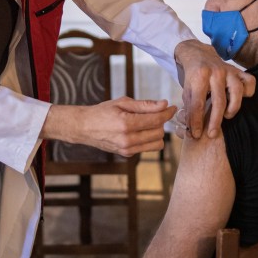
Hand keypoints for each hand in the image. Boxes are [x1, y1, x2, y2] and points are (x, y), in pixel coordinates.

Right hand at [42, 97, 176, 156]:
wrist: (84, 127)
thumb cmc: (102, 112)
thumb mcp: (122, 102)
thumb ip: (145, 105)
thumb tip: (164, 104)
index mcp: (126, 123)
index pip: (156, 119)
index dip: (167, 112)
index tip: (172, 107)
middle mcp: (128, 139)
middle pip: (159, 131)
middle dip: (161, 121)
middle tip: (156, 112)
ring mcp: (127, 149)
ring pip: (157, 143)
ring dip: (157, 131)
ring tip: (148, 122)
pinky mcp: (127, 154)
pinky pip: (148, 148)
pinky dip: (149, 139)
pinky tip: (141, 130)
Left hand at [174, 40, 256, 138]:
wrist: (198, 55)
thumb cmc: (193, 77)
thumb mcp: (186, 91)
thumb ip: (190, 109)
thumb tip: (192, 131)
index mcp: (199, 76)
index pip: (198, 103)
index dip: (196, 122)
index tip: (195, 134)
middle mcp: (215, 72)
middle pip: (218, 101)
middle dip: (215, 121)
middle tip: (212, 135)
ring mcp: (229, 71)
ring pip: (238, 91)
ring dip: (233, 107)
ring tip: (227, 116)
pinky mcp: (238, 71)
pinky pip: (250, 82)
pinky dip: (248, 92)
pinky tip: (240, 99)